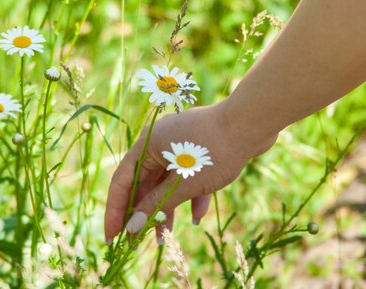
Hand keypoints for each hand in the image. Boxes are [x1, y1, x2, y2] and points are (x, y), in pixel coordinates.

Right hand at [104, 101, 278, 243]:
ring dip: (165, 209)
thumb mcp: (183, 183)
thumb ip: (156, 205)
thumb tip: (133, 227)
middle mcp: (159, 143)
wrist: (252, 122)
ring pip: (165, 183)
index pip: (122, 182)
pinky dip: (189, 196)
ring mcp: (180, 146)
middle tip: (137, 243)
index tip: (113, 238)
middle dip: (142, 214)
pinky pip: (187, 177)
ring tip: (164, 238)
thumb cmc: (214, 150)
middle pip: (143, 184)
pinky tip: (196, 217)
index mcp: (148, 144)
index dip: (116, 211)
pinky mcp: (199, 150)